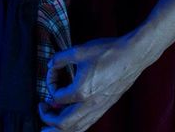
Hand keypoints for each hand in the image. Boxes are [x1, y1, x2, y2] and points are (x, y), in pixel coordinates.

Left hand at [37, 33, 156, 131]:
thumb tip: (51, 64)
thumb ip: (60, 58)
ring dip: (60, 130)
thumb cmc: (108, 52)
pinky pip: (87, 124)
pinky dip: (75, 127)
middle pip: (64, 124)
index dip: (50, 84)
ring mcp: (99, 108)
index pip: (56, 97)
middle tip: (42, 111)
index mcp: (81, 91)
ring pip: (77, 128)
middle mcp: (90, 105)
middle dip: (48, 121)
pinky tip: (71, 124)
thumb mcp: (79, 50)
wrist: (132, 56)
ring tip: (50, 128)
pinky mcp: (105, 108)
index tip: (52, 73)